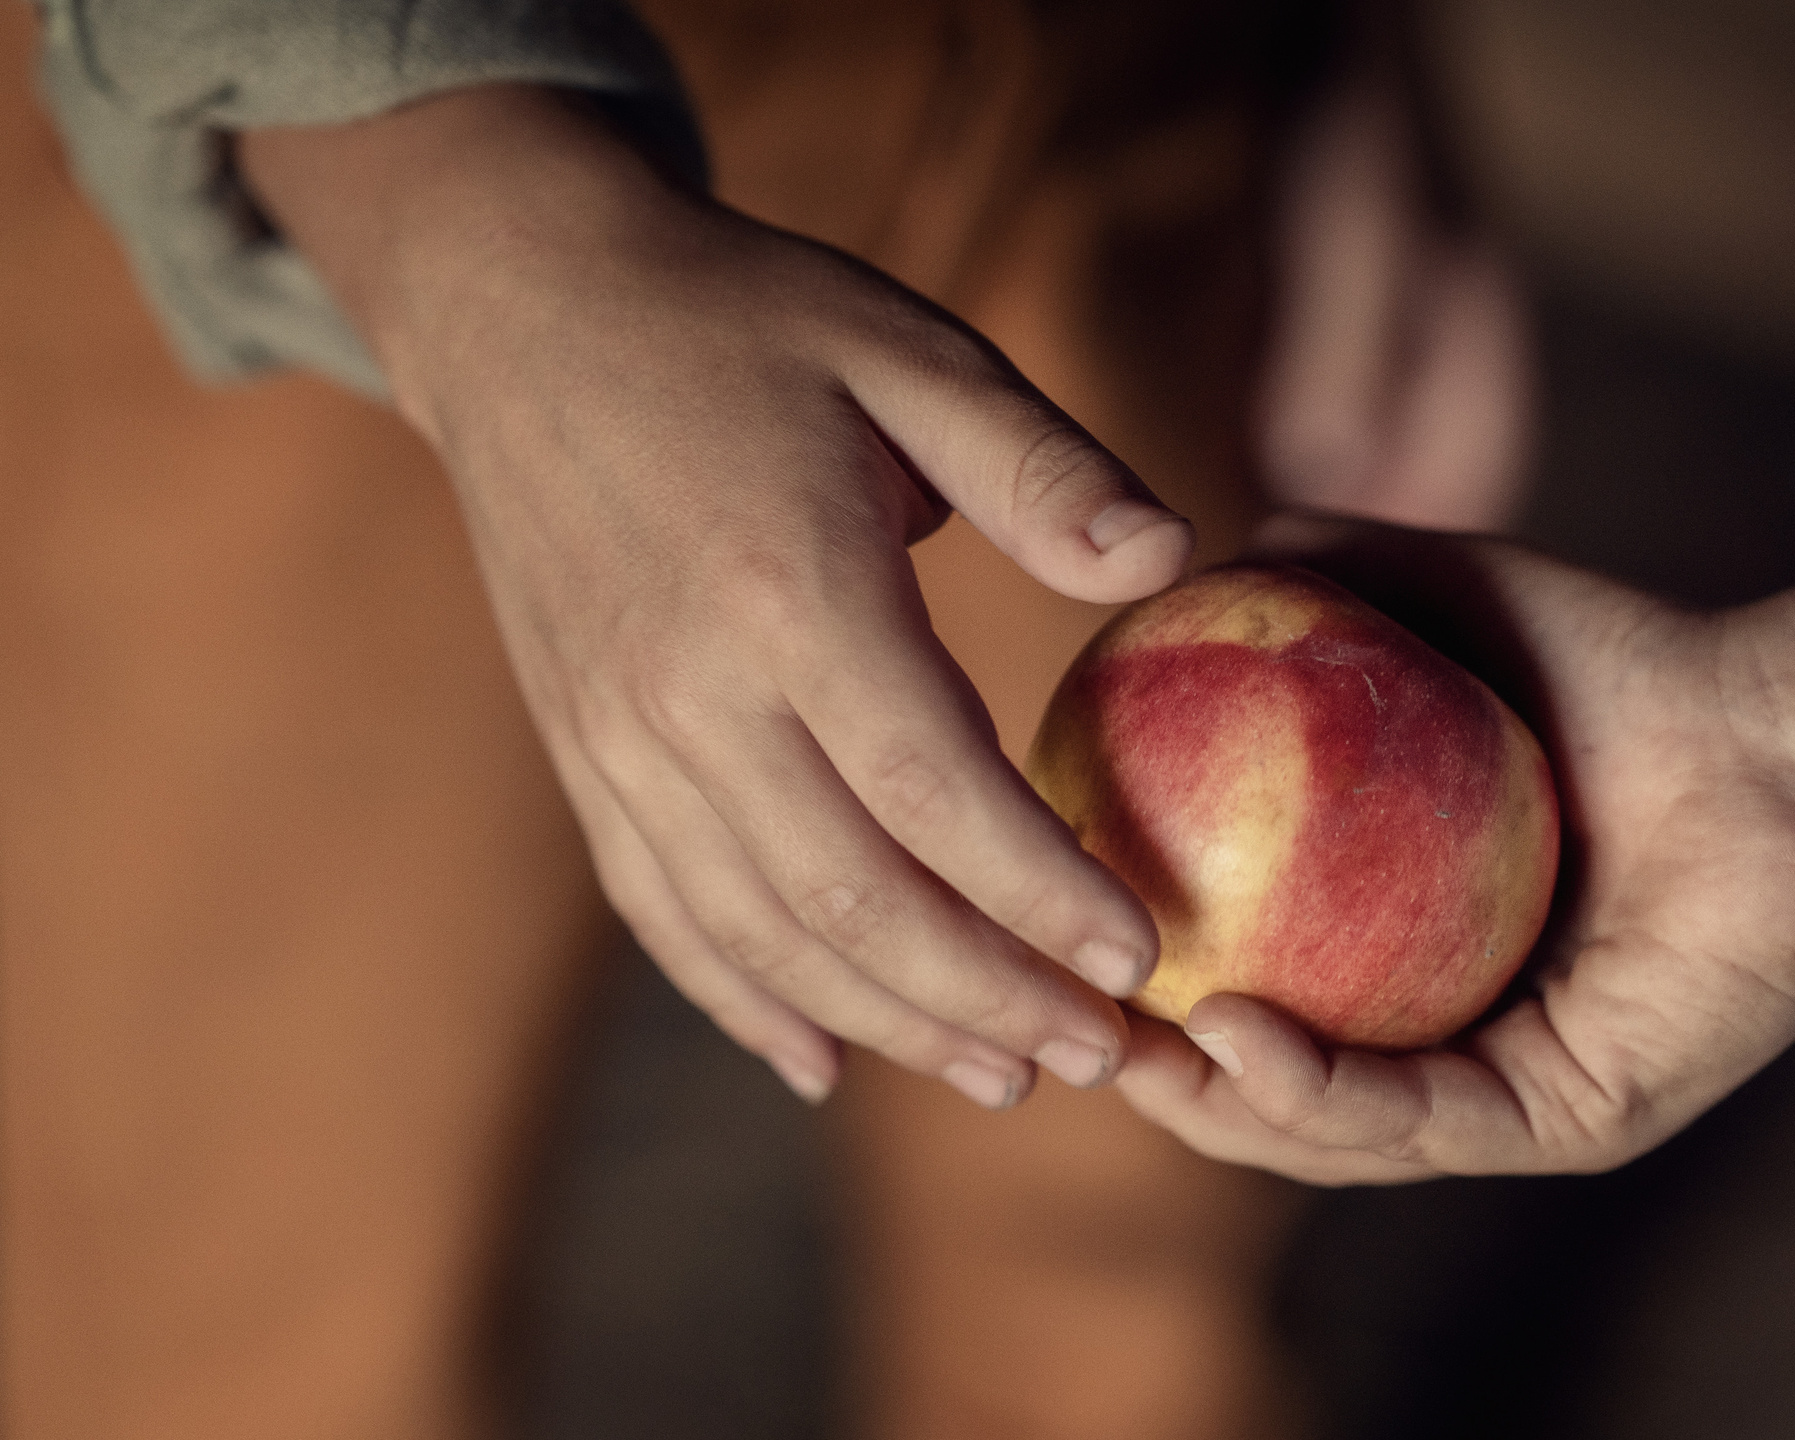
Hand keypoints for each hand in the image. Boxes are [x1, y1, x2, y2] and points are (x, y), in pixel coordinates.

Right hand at [241, 87, 1189, 1107]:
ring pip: (759, 929)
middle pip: (848, 895)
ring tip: (1004, 1073)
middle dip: (985, 994)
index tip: (1138, 958)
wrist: (522, 304)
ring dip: (887, 1021)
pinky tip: (822, 1061)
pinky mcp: (579, 754)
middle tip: (1101, 1054)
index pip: (930, 791)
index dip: (1038, 893)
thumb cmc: (748, 321)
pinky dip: (744, 999)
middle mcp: (687, 689)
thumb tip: (1169, 552)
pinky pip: (662, 911)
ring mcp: (617, 735)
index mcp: (786, 588)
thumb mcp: (909, 348)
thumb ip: (1039, 464)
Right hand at [1114, 516, 1794, 1182]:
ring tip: (1125, 1046)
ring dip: (1215, 1107)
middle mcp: (1451, 1043)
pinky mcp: (1582, 1119)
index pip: (1237, 991)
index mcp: (1401, 958)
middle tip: (1049, 1016)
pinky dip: (1327, 1096)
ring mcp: (1515, 1094)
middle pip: (1263, 1097)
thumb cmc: (1626, 665)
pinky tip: (1240, 1039)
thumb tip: (1202, 543)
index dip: (1130, 981)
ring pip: (1333, 1139)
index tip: (1033, 924)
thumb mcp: (1442, 603)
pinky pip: (1435, 1123)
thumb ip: (1328, 573)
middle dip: (1148, 1076)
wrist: (1788, 720)